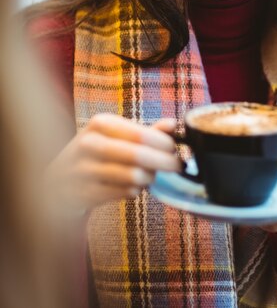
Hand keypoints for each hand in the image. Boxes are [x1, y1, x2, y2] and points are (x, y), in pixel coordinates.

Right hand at [44, 113, 180, 213]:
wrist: (57, 181)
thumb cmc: (96, 154)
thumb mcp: (116, 136)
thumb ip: (146, 131)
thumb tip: (173, 124)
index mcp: (100, 124)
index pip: (141, 134)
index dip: (165, 144)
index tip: (176, 150)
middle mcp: (88, 144)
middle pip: (138, 156)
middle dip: (164, 162)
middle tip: (177, 166)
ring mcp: (83, 170)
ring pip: (133, 177)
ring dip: (149, 178)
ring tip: (149, 176)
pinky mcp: (83, 194)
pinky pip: (123, 193)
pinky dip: (135, 191)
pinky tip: (133, 187)